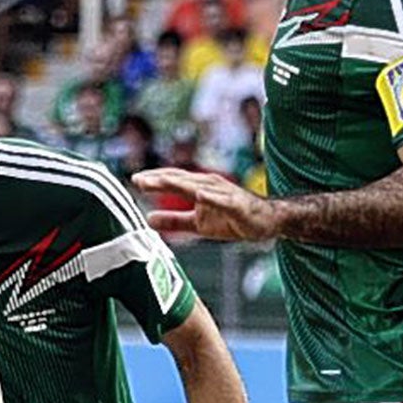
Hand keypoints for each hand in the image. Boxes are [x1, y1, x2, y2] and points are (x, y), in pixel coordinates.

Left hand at [133, 169, 279, 241]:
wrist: (267, 221)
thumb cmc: (233, 218)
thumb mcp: (198, 223)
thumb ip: (174, 221)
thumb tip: (149, 220)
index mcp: (199, 187)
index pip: (172, 179)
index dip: (154, 179)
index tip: (134, 179)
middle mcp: (209, 185)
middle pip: (180, 179)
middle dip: (158, 178)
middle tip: (137, 178)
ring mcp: (223, 193)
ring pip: (197, 186)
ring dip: (177, 183)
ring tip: (159, 182)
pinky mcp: (237, 204)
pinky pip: (222, 200)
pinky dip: (210, 197)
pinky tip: (199, 195)